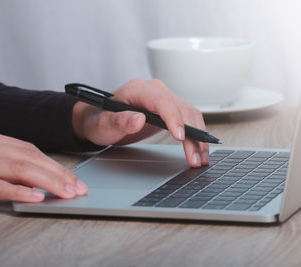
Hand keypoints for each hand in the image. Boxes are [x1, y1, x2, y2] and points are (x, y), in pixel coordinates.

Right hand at [0, 126, 87, 202]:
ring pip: (19, 169)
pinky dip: (18, 191)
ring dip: (48, 182)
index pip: (30, 150)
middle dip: (58, 174)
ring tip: (66, 193)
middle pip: (30, 158)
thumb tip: (38, 175)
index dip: (54, 165)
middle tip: (78, 188)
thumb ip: (3, 159)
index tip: (73, 178)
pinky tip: (36, 197)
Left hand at [72, 78, 208, 166]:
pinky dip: (196, 135)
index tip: (181, 137)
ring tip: (201, 159)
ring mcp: (165, 99)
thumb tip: (138, 119)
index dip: (174, 118)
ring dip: (198, 137)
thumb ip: (118, 121)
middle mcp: (155, 90)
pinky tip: (199, 150)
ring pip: (190, 115)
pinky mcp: (170, 109)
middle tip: (195, 159)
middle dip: (192, 135)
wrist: (100, 119)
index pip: (162, 101)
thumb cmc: (99, 120)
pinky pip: (189, 119)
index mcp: (138, 89)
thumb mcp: (103, 124)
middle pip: (181, 109)